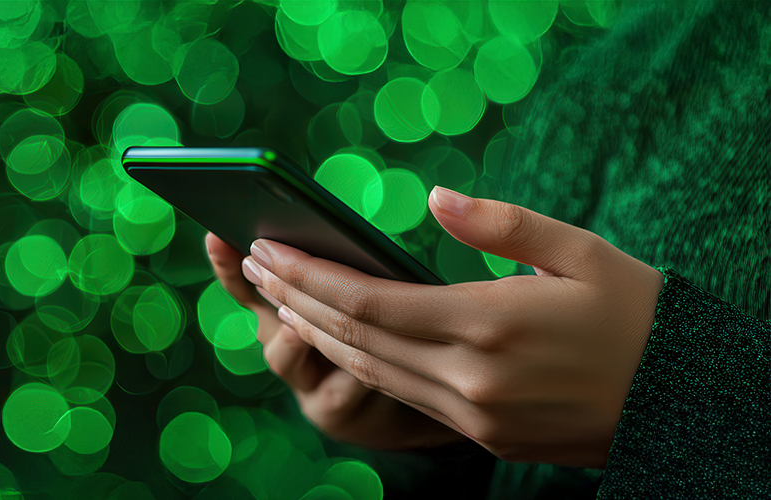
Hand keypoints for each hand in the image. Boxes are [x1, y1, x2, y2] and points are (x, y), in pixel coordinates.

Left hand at [241, 187, 662, 467]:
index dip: (309, 278)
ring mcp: (476, 415)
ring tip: (279, 301)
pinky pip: (406, 398)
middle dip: (296, 302)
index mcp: (490, 323)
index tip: (267, 251)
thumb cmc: (637, 313)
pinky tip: (340, 340)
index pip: (369, 302)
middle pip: (357, 339)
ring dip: (319, 336)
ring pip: (373, 374)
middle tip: (256, 266)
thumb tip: (433, 197)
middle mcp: (472, 378)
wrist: (686, 402)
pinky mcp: (485, 437)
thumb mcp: (580, 251)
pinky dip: (363, 366)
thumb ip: (499, 224)